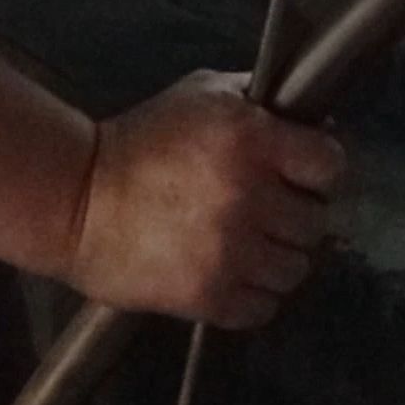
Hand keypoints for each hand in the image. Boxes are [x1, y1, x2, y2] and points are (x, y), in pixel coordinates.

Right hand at [63, 70, 346, 328]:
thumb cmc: (140, 141)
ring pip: (295, 270)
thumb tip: (304, 113)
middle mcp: (251, 197)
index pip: (330, 165)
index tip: (302, 174)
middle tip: (270, 213)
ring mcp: (231, 251)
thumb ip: (256, 102)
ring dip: (278, 259)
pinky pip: (262, 308)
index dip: (319, 170)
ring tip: (251, 248)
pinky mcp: (208, 296)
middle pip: (316, 222)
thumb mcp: (201, 96)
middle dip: (296, 216)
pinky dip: (254, 297)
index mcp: (253, 141)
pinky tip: (233, 277)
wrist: (74, 200)